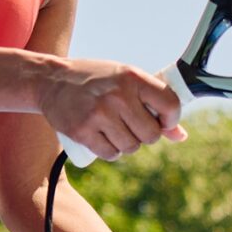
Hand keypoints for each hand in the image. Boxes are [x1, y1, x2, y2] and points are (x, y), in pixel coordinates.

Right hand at [37, 56, 183, 159]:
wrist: (51, 81)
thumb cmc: (96, 81)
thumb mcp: (126, 80)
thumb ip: (154, 102)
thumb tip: (181, 136)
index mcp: (132, 77)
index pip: (170, 105)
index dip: (171, 119)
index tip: (162, 121)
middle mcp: (117, 95)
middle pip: (151, 135)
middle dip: (145, 135)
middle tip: (131, 125)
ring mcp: (99, 114)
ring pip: (131, 147)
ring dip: (126, 144)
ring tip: (114, 129)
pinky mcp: (82, 131)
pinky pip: (110, 154)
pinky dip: (110, 151)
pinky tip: (102, 138)